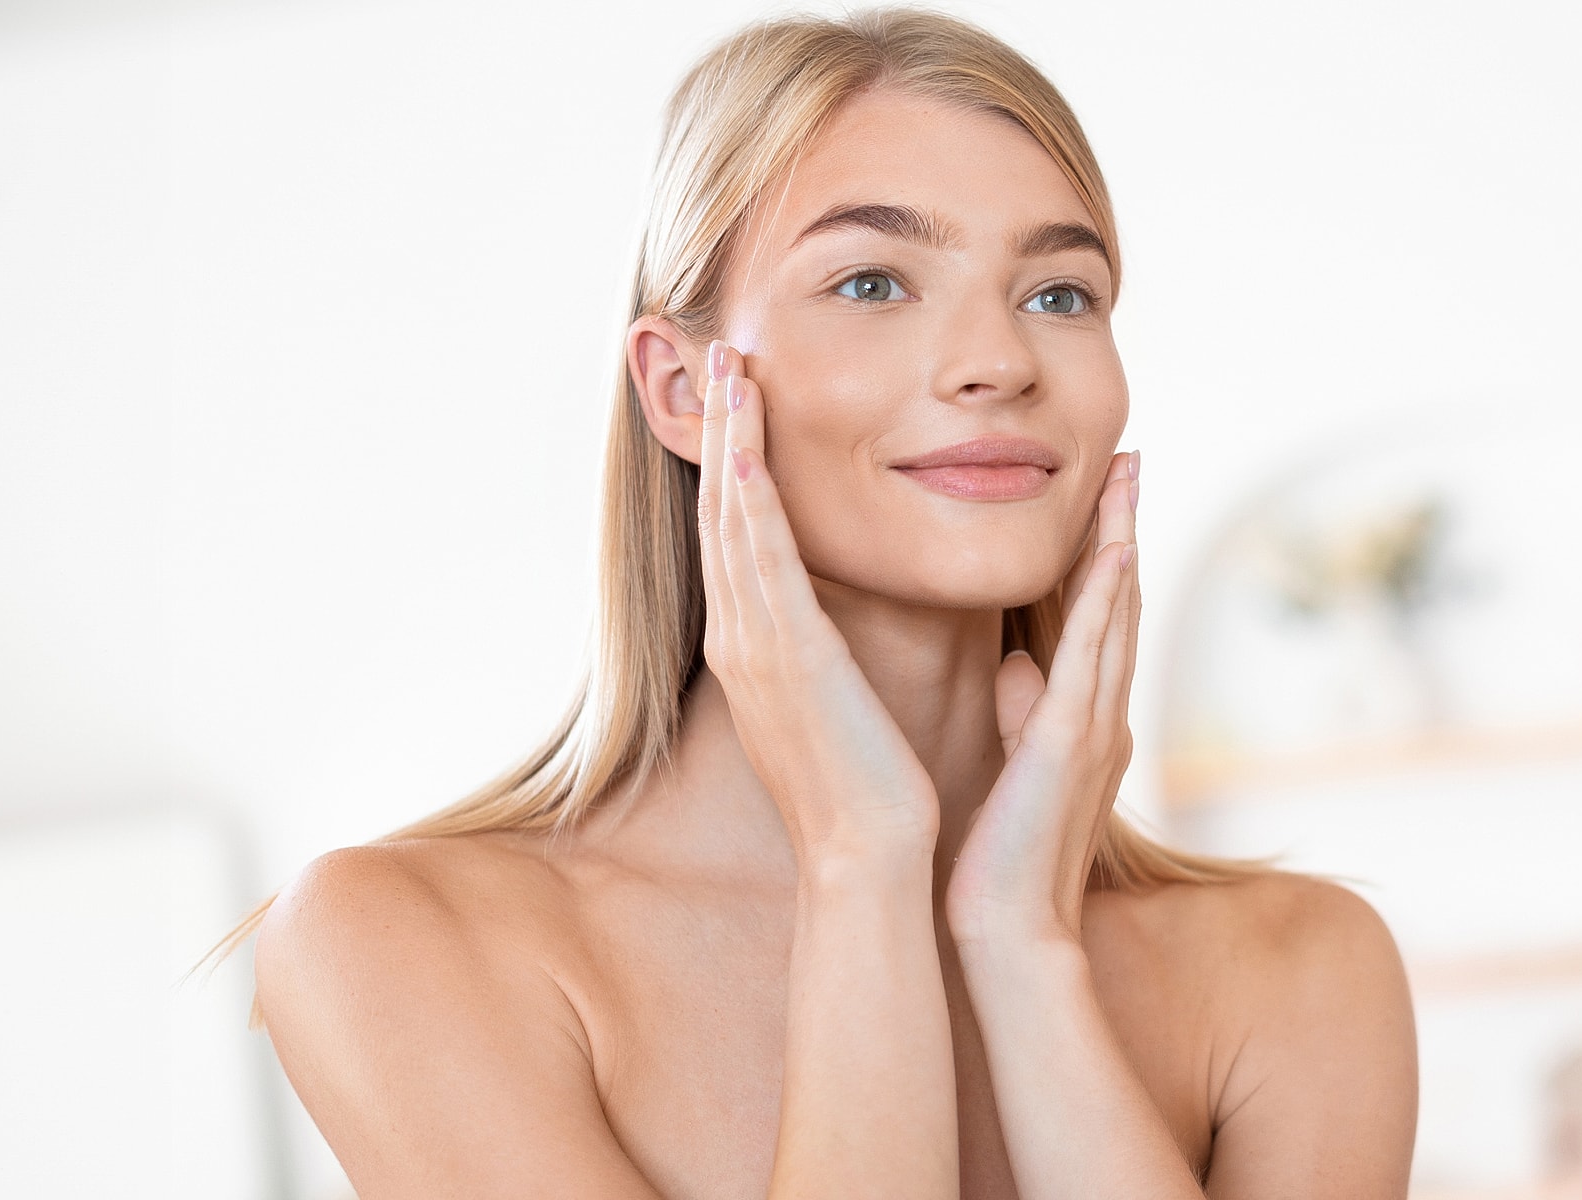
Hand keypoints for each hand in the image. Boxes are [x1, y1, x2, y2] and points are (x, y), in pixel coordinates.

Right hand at [695, 341, 940, 864]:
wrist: (865, 857)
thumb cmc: (864, 790)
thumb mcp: (834, 703)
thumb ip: (826, 656)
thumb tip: (831, 628)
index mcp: (757, 649)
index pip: (737, 536)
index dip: (733, 463)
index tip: (739, 401)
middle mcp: (742, 639)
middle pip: (720, 513)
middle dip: (718, 431)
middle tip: (716, 355)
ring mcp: (757, 647)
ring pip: (733, 522)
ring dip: (729, 442)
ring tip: (728, 371)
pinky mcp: (789, 656)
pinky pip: (763, 563)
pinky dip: (751, 502)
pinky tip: (747, 451)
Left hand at [944, 451, 1140, 947]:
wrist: (1009, 929)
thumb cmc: (1004, 857)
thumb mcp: (1014, 768)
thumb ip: (1021, 711)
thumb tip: (1014, 663)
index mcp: (1081, 717)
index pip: (1094, 619)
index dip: (1101, 553)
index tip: (1102, 494)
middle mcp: (1100, 713)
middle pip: (1117, 600)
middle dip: (1123, 526)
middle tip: (1128, 458)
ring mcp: (1093, 725)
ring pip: (1115, 613)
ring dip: (1122, 541)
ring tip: (1127, 477)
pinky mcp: (1071, 741)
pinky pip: (1093, 656)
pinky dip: (1104, 600)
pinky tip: (1111, 553)